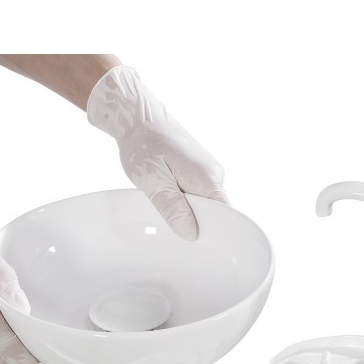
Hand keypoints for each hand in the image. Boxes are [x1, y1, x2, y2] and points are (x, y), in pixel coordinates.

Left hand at [87, 66, 228, 240]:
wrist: (137, 119)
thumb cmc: (143, 145)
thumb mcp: (153, 181)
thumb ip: (173, 208)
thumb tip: (191, 234)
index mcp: (208, 179)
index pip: (225, 217)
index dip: (213, 234)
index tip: (197, 245)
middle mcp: (214, 175)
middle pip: (215, 214)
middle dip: (196, 225)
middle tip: (172, 229)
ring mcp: (208, 173)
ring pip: (204, 206)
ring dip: (186, 212)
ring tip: (165, 208)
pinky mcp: (198, 172)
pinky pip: (196, 196)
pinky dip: (183, 202)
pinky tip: (167, 198)